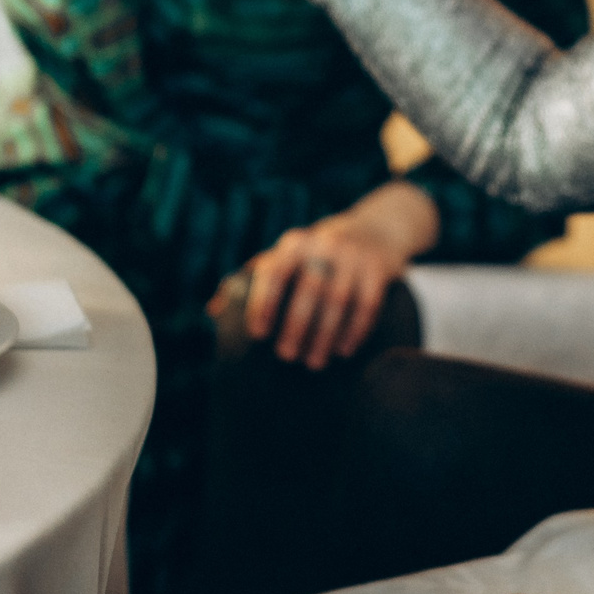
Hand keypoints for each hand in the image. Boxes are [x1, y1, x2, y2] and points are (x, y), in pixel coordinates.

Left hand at [210, 181, 438, 368]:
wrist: (374, 231)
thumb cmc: (314, 256)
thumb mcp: (285, 258)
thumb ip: (250, 281)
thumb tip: (213, 311)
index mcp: (293, 244)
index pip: (275, 271)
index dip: (263, 302)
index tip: (256, 335)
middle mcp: (324, 244)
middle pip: (309, 287)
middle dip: (296, 324)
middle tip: (286, 357)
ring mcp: (354, 256)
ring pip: (339, 298)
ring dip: (325, 334)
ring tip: (314, 362)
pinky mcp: (379, 268)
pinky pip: (367, 303)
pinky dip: (355, 330)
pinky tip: (343, 351)